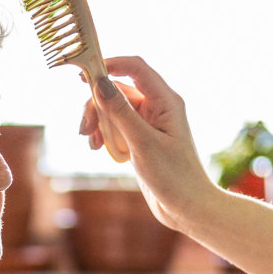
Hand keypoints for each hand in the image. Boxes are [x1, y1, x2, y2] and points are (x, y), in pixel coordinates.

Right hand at [79, 56, 219, 230]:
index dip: (110, 64)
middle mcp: (158, 107)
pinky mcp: (141, 138)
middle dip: (97, 104)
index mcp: (166, 101)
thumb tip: (100, 83)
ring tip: (91, 142)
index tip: (84, 74)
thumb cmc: (174, 177)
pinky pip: (116, 125)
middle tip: (84, 127)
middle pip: (118, 90)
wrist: (188, 208)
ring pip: (113, 108)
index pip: (136, 68)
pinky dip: (104, 133)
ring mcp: (148, 123)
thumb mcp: (143, 143)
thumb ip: (120, 112)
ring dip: (98, 121)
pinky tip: (98, 148)